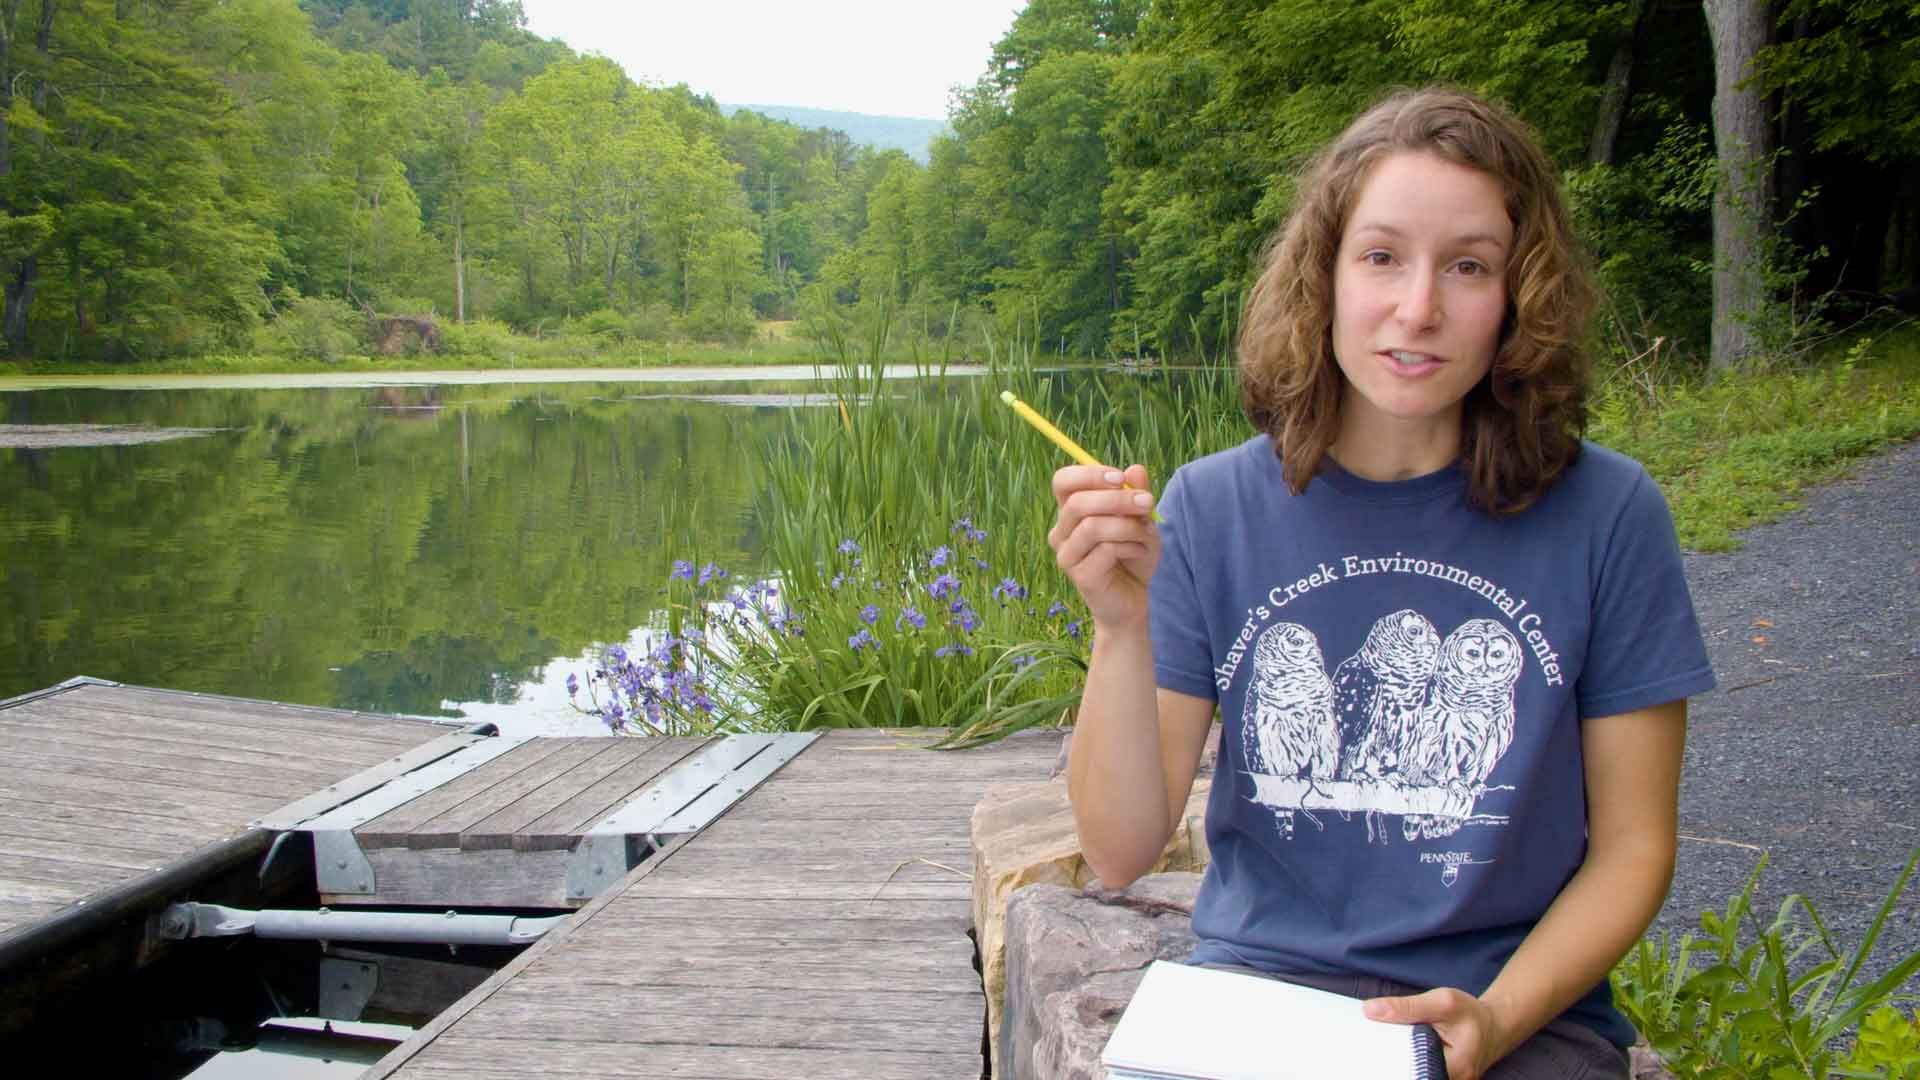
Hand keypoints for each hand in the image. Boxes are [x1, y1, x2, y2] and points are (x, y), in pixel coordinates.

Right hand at [1047, 462, 1159, 629]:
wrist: (1135, 600)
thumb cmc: (1133, 556)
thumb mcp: (1141, 520)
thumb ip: (1137, 494)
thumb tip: (1135, 470)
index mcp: (1070, 513)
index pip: (1063, 482)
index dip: (1089, 474)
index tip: (1120, 478)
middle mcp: (1061, 532)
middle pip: (1077, 503)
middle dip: (1117, 499)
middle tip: (1148, 502)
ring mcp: (1067, 556)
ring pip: (1093, 527)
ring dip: (1128, 526)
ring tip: (1148, 534)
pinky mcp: (1080, 576)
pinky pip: (1106, 550)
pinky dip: (1131, 546)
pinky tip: (1141, 552)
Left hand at [1363, 987, 1504, 1079]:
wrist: (1493, 1026)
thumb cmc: (1471, 1014)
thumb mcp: (1442, 1002)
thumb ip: (1407, 1007)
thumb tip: (1370, 1010)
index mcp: (1454, 1068)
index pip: (1410, 1070)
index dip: (1388, 1057)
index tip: (1371, 1041)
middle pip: (1409, 1073)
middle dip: (1390, 1058)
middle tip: (1373, 1040)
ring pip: (1410, 1073)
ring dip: (1397, 1059)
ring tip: (1384, 1042)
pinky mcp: (1440, 1078)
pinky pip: (1415, 1071)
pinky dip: (1404, 1059)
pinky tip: (1395, 1047)